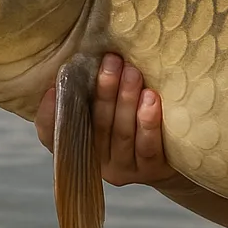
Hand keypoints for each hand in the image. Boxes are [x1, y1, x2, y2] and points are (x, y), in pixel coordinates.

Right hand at [35, 53, 175, 187]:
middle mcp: (98, 160)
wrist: (178, 154)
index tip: (53, 89)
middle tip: (111, 61)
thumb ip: (94, 93)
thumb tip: (86, 56)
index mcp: (80, 145)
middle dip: (104, 90)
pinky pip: (147, 146)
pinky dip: (148, 121)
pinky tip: (151, 98)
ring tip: (132, 72)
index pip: (54, 136)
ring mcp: (123, 168)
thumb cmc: (137, 120)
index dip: (49, 115)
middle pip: (96, 125)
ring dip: (126, 100)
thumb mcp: (111, 107)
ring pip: (122, 133)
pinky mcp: (150, 170)